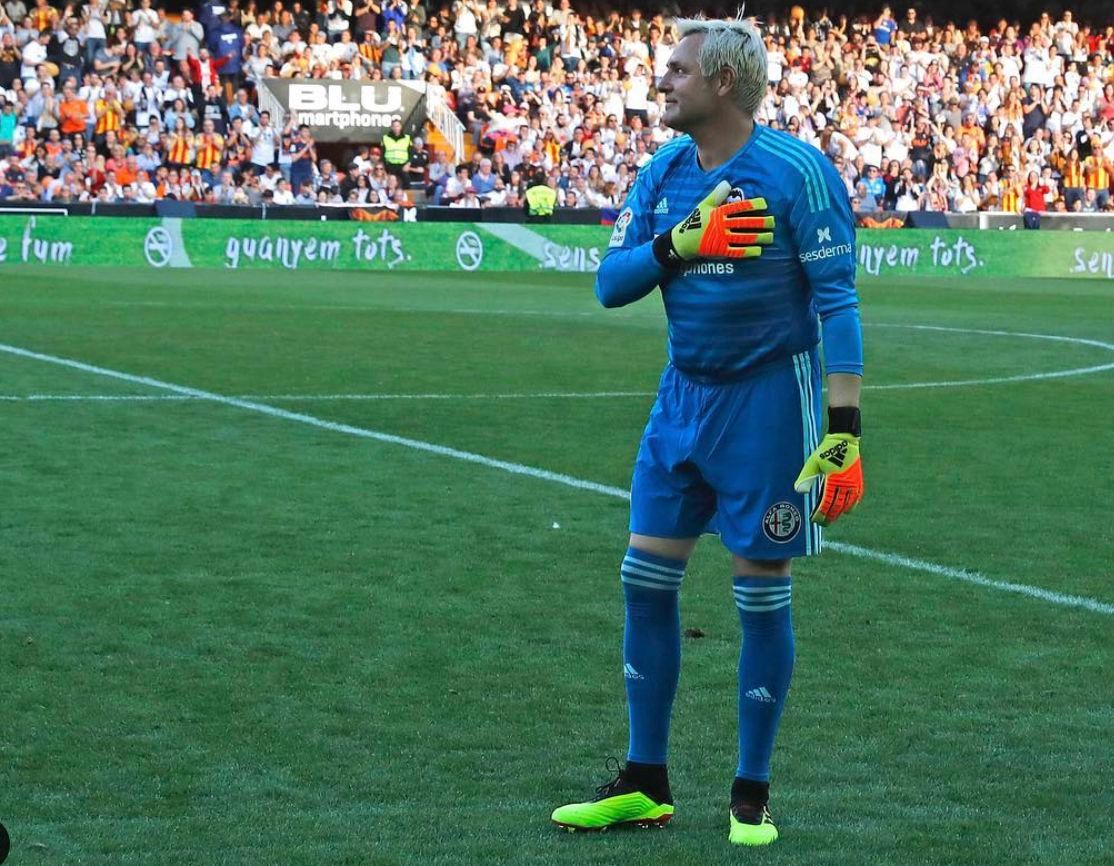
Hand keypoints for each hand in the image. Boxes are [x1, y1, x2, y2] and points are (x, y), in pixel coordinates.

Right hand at [652, 179, 773, 264]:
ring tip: (770, 237)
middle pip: (745, 223)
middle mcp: (721, 225)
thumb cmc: (695, 221)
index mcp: (718, 212)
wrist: (682, 241)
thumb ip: (717, 194)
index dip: (753, 205)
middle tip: (773, 222)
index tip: (765, 204)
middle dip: (761, 222)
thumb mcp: (704, 205)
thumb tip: (728, 182)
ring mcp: (721, 238)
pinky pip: (736, 252)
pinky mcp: (720, 251)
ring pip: (743, 237)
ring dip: (758, 237)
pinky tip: (758, 251)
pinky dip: (748, 252)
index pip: (739, 207)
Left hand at [794, 409, 862, 526]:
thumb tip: (799, 492)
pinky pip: (856, 498)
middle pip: (838, 507)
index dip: (820, 514)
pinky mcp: (858, 481)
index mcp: (834, 480)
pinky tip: (845, 510)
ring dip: (840, 513)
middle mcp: (846, 484)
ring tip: (832, 518)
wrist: (844, 441)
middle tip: (822, 524)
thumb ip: (806, 478)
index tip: (814, 520)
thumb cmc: (825, 451)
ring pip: (848, 505)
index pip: (827, 503)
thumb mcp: (813, 463)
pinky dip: (851, 506)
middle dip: (829, 517)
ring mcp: (854, 483)